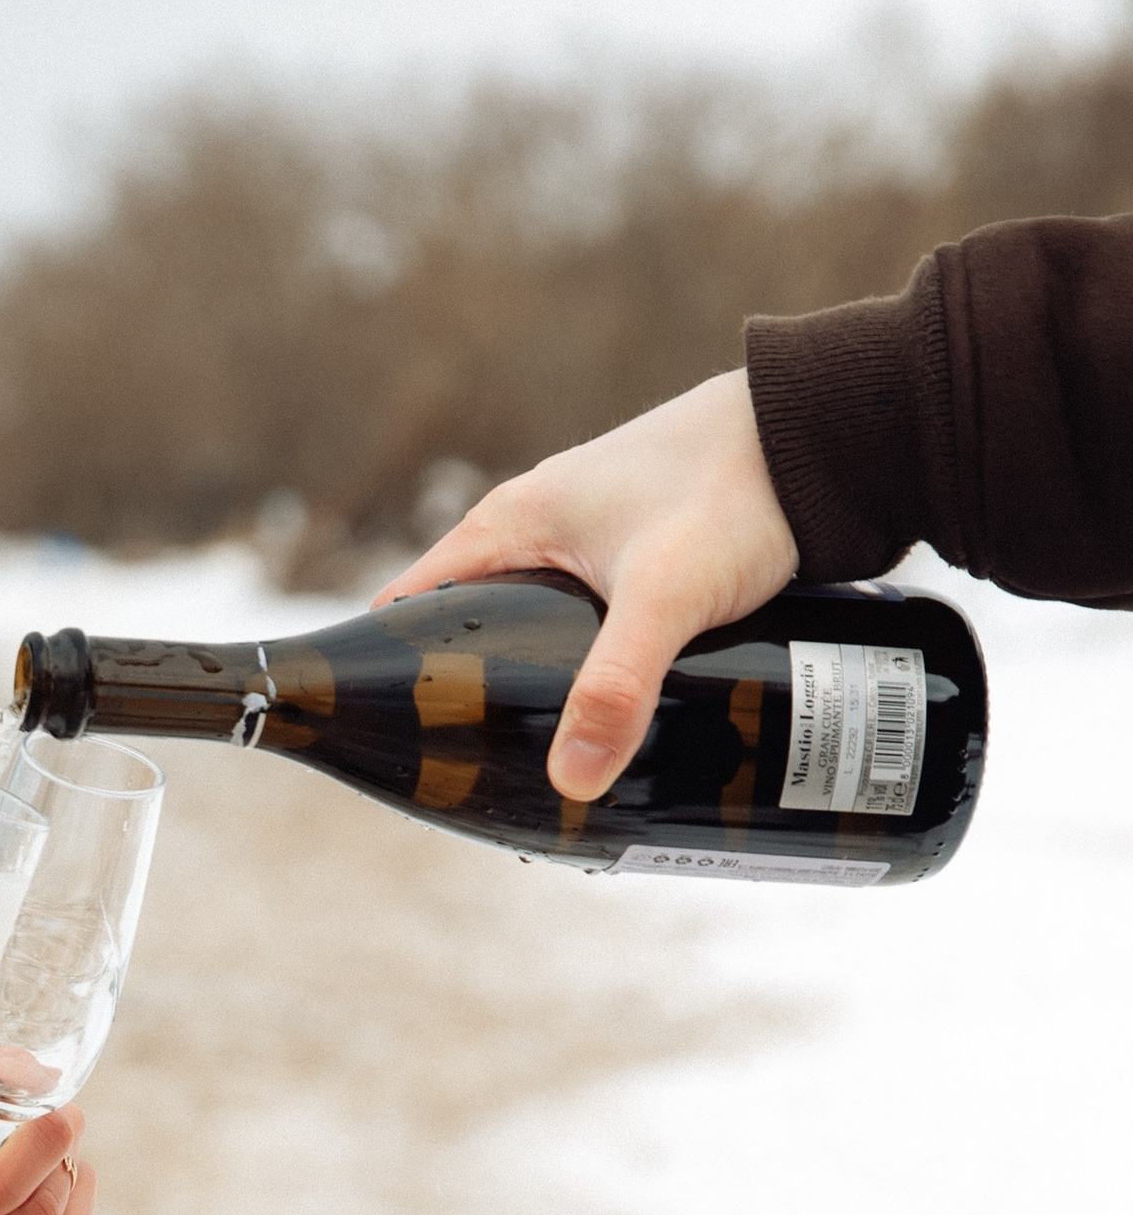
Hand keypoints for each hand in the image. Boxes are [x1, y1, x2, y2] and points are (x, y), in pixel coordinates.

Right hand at [372, 370, 798, 799]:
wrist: (822, 435)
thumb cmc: (733, 489)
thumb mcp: (665, 596)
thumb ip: (615, 685)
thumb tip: (570, 780)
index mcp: (509, 523)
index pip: (407, 606)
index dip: (392, 673)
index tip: (402, 742)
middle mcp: (536, 526)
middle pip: (468, 625)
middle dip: (470, 695)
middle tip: (483, 773)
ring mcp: (587, 539)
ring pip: (532, 626)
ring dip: (535, 683)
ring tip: (545, 756)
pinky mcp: (637, 554)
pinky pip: (584, 621)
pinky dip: (584, 665)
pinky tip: (610, 712)